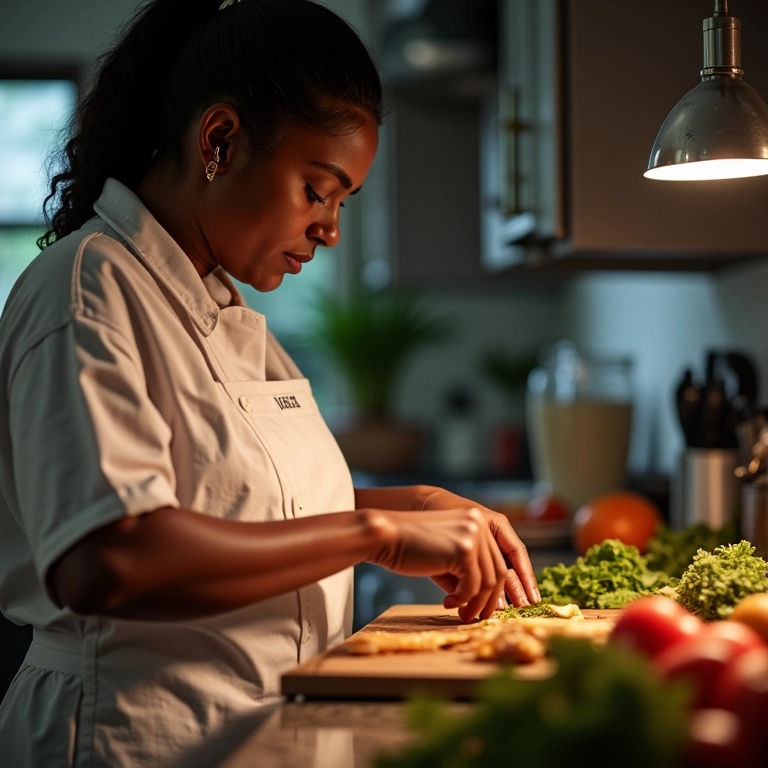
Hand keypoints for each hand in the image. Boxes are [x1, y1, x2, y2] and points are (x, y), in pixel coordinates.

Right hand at [369, 507, 507, 622]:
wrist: (385, 535)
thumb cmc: (410, 546)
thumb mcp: (446, 551)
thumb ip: (468, 568)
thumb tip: (488, 600)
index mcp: (476, 520)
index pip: (497, 559)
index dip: (495, 588)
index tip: (486, 606)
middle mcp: (479, 524)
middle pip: (498, 571)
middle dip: (489, 600)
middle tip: (475, 616)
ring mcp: (473, 535)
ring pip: (488, 582)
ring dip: (476, 604)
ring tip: (462, 615)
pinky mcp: (464, 550)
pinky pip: (473, 586)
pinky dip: (462, 600)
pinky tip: (447, 602)